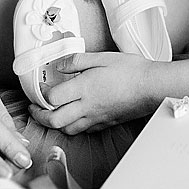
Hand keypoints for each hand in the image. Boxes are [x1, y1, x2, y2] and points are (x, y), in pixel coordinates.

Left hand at [28, 52, 157, 133]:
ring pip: (67, 129)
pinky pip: (83, 130)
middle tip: (36, 108)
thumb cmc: (131, 70)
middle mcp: (87, 106)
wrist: (152, 86)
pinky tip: (75, 117)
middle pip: (54, 120)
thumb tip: (60, 65)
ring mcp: (96, 117)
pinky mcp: (105, 123)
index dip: (42, 95)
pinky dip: (73, 126)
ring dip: (55, 124)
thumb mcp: (102, 57)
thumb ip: (78, 60)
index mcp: (84, 87)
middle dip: (40, 116)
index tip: (41, 89)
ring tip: (53, 114)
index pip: (52, 98)